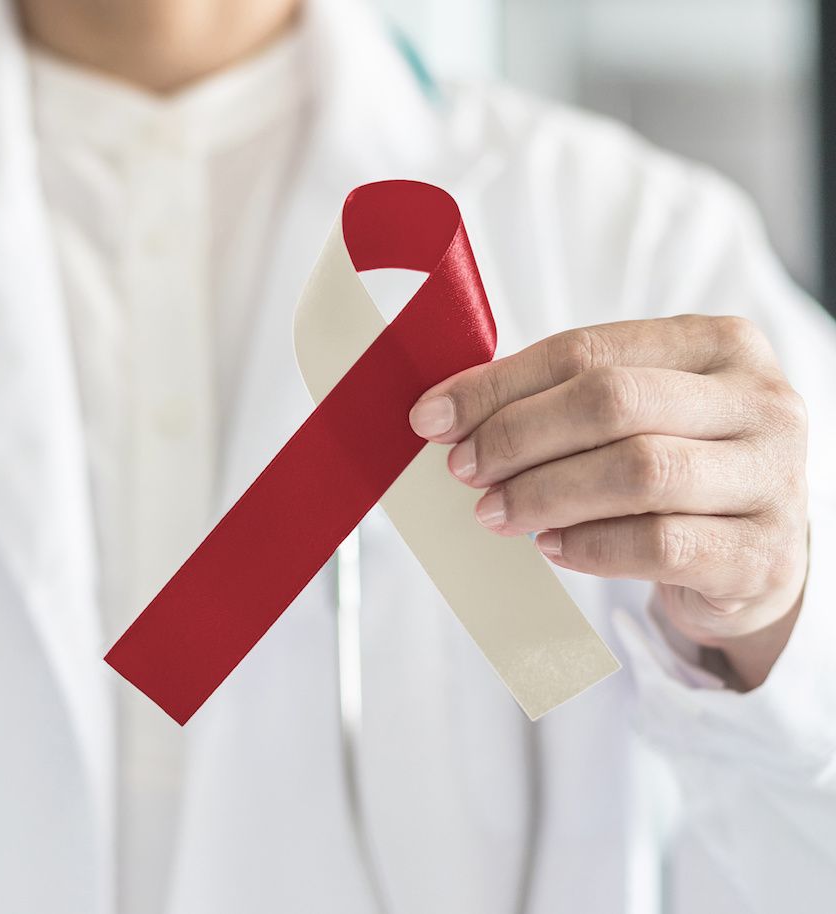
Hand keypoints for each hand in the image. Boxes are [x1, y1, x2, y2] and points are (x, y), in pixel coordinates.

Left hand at [409, 316, 808, 689]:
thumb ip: (556, 399)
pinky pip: (660, 544)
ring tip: (494, 512)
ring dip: (544, 493)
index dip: (499, 385)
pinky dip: (590, 546)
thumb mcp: (633, 416)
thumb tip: (447, 411)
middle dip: (518, 436)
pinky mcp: (762, 555)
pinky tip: (551, 547)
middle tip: (464, 469)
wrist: (755, 557)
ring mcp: (772, 478)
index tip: (433, 417)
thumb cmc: (675, 469)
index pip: (586, 350)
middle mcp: (759, 401)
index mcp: (717, 344)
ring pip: (638, 471)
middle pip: (612, 402)